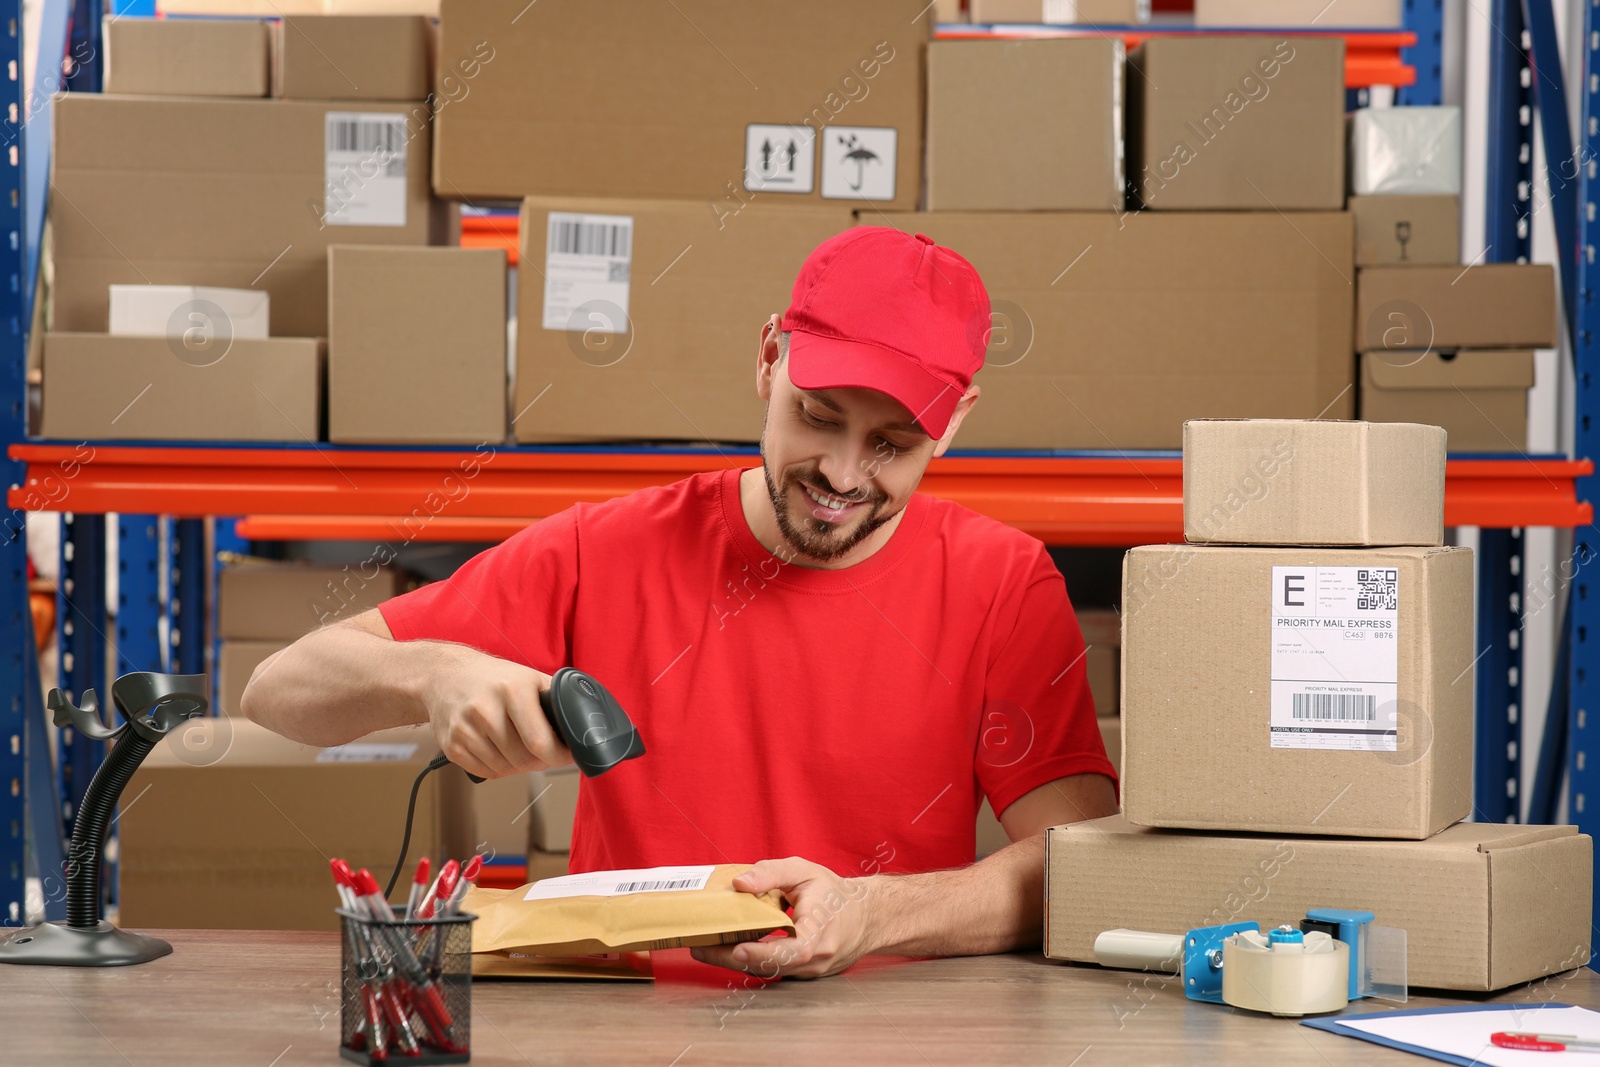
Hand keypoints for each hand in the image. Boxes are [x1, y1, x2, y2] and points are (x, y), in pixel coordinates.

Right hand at [418, 645, 571, 778]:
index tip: (567, 755)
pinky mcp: (452, 746)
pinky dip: (498, 768)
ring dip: (519, 765)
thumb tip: (582, 726)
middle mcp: (485, 709)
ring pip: (506, 769)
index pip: (539, 742)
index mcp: (512, 690)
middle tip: (544, 751)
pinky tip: (499, 749)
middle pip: (524, 760)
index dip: (559, 756)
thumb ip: (555, 700)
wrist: (444, 676)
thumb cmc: (494, 679)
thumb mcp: (529, 678)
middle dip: (540, 760)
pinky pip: (486, 772)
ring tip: (520, 747)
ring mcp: (465, 729)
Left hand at [691, 857, 877, 978]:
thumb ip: (771, 873)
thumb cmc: (833, 893)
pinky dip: (748, 961)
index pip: (796, 950)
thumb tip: (739, 883)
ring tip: (704, 946)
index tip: (739, 949)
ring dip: (735, 961)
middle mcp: (816, 959)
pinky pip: (771, 970)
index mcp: (821, 931)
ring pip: (768, 971)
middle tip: (700, 947)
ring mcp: (809, 971)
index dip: (766, 953)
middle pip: (771, 965)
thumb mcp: (804, 871)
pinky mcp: (800, 974)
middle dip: (732, 958)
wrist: (865, 917)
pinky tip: (726, 948)